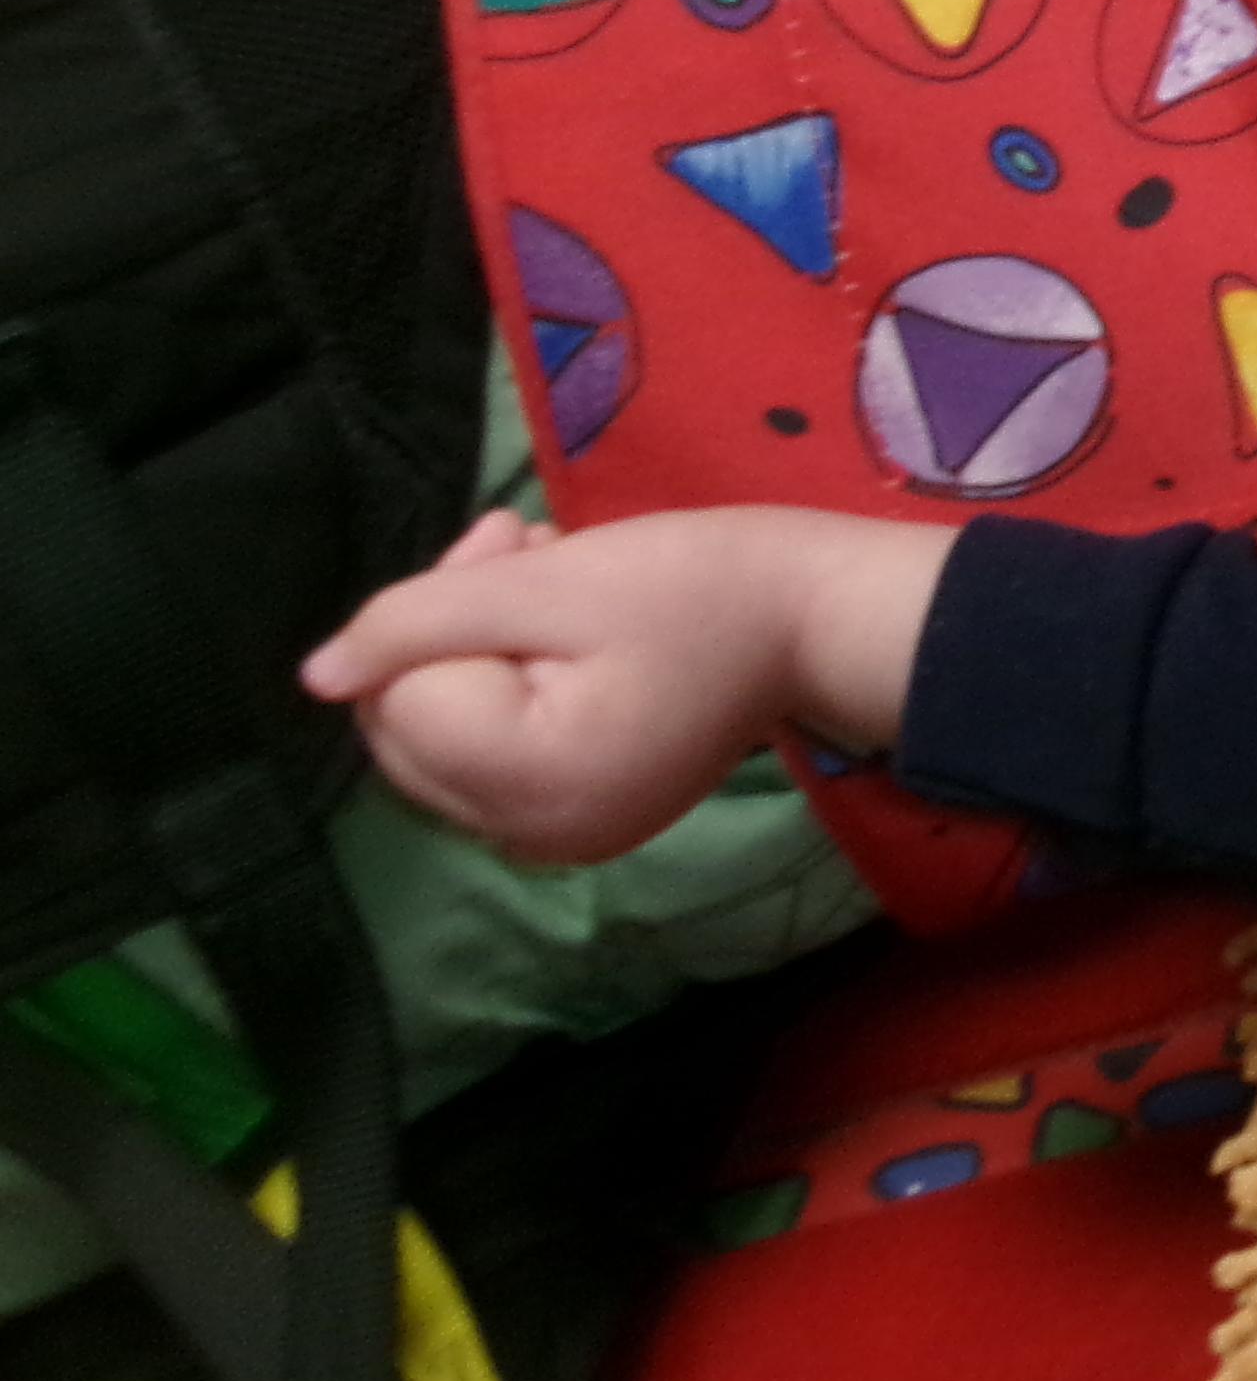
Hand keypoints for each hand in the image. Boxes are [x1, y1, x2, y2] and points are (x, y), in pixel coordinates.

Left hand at [299, 504, 951, 864]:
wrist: (816, 617)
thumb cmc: (696, 585)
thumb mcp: (550, 581)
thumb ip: (417, 622)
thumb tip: (316, 677)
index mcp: (530, 782)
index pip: (400, 698)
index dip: (436, 612)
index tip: (514, 540)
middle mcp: (532, 836)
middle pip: (405, 735)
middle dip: (439, 636)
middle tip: (518, 546)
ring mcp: (557, 840)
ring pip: (438, 746)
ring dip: (469, 656)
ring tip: (546, 578)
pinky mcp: (579, 824)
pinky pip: (486, 763)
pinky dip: (504, 696)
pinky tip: (561, 636)